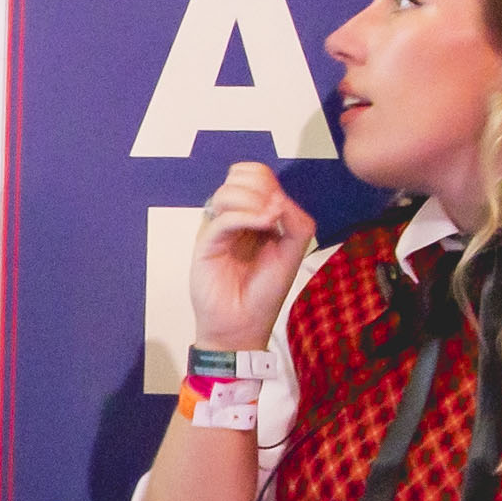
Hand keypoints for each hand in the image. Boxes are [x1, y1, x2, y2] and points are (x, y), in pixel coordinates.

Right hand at [192, 159, 318, 350]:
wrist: (242, 325)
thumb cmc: (264, 293)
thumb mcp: (292, 252)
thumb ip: (295, 221)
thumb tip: (277, 199)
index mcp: (253, 216)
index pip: (255, 176)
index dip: (267, 181)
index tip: (279, 208)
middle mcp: (234, 218)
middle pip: (240, 175)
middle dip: (261, 188)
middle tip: (272, 214)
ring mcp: (218, 229)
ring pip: (227, 191)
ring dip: (253, 200)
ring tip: (267, 222)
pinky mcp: (206, 244)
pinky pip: (223, 218)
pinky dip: (247, 217)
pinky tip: (263, 226)